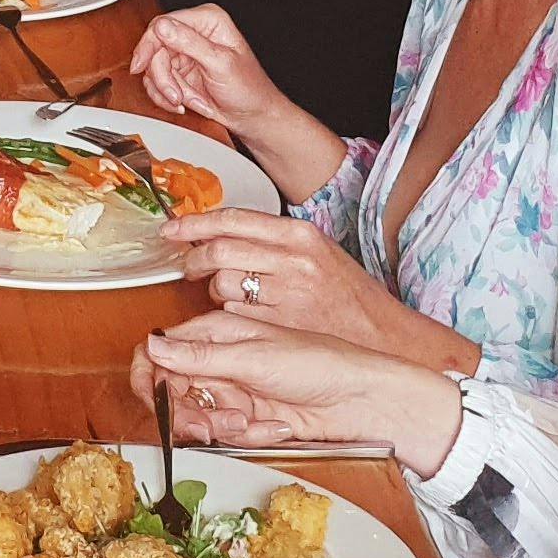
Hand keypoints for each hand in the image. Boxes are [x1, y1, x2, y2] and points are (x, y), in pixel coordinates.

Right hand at [129, 6, 336, 199]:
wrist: (252, 117)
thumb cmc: (248, 89)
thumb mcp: (220, 64)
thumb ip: (190, 43)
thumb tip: (162, 27)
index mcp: (207, 20)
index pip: (164, 24)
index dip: (149, 45)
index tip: (141, 65)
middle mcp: (194, 33)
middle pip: (156, 49)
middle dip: (164, 78)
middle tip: (176, 96)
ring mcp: (185, 53)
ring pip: (153, 68)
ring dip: (167, 91)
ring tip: (187, 101)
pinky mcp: (180, 72)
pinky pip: (157, 82)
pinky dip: (166, 97)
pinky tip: (185, 103)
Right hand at [138, 310, 464, 469]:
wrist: (362, 402)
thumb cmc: (320, 363)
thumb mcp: (255, 356)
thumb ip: (201, 355)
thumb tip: (154, 347)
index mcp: (217, 332)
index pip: (160, 352)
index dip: (150, 378)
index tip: (154, 398)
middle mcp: (221, 361)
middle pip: (172, 392)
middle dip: (185, 412)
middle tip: (204, 424)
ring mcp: (235, 391)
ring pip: (197, 418)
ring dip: (219, 426)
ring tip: (248, 422)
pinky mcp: (250, 420)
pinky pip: (227, 436)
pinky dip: (248, 436)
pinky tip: (275, 427)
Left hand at [161, 208, 469, 371]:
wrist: (384, 339)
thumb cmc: (349, 299)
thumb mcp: (317, 254)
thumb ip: (273, 242)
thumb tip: (219, 233)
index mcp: (299, 234)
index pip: (232, 219)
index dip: (194, 223)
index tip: (172, 229)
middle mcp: (292, 260)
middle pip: (219, 250)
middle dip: (194, 260)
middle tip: (188, 267)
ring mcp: (285, 294)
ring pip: (222, 285)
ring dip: (216, 292)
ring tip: (234, 297)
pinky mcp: (279, 326)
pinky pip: (236, 317)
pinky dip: (233, 318)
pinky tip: (249, 321)